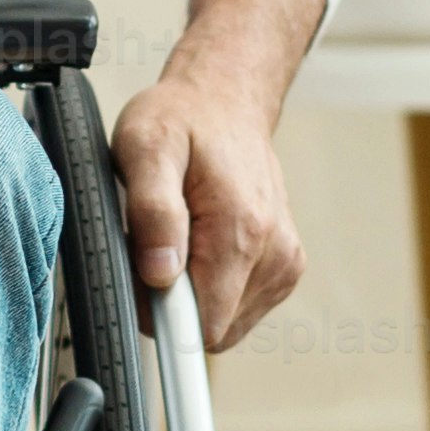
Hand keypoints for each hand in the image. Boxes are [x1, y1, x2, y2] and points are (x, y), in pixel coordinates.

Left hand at [110, 0, 327, 349]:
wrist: (227, 100)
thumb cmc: (183, 119)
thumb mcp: (146, 146)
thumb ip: (152, 211)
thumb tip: (160, 274)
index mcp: (241, 230)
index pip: (205, 326)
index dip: (164, 319)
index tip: (144, 294)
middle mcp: (274, 253)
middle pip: (212, 330)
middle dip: (174, 305)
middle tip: (155, 249)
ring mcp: (285, 264)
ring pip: (225, 325)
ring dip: (195, 296)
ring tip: (181, 239)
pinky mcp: (286, 268)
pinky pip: (239, 309)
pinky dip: (214, 288)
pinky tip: (204, 246)